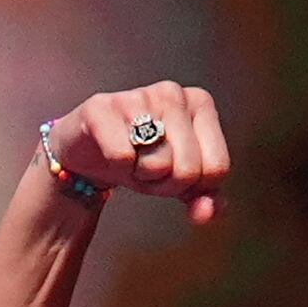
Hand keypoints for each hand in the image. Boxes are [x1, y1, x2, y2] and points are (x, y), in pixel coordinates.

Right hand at [40, 81, 232, 225]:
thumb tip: (207, 213)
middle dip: (166, 183)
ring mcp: (138, 96)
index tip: (174, 170)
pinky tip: (110, 152)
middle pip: (188, 171)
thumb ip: (206, 199)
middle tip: (147, 166)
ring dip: (141, 176)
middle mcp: (173, 93)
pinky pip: (123, 157)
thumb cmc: (143, 159)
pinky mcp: (102, 107)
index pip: (217, 169)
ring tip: (131, 158)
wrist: (90, 151)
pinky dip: (117, 168)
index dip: (193, 185)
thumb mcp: (181, 181)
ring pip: (157, 165)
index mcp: (201, 104)